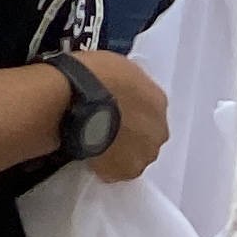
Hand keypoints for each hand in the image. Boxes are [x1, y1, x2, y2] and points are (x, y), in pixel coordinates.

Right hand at [76, 49, 170, 180]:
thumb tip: (118, 89)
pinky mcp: (122, 172)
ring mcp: (142, 154)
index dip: (131, 110)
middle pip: (146, 135)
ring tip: (94, 139)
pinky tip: (88, 150)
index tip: (116, 108)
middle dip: (130, 133)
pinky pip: (114, 170)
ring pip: (133, 156)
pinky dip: (104, 164)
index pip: (149, 109)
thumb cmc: (93, 74)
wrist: (77, 98)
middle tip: (104, 125)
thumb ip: (126, 84)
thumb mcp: (117, 65)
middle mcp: (158, 130)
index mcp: (158, 101)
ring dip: (119, 151)